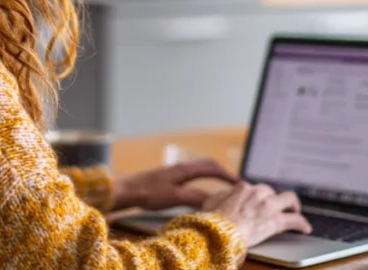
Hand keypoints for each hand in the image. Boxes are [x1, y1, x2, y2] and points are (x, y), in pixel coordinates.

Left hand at [112, 159, 237, 210]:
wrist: (126, 190)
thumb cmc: (148, 193)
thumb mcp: (174, 197)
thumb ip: (194, 198)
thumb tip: (213, 201)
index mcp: (185, 169)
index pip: (212, 168)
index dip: (228, 175)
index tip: (241, 184)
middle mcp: (182, 167)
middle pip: (208, 165)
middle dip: (224, 173)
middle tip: (237, 184)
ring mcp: (175, 172)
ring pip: (200, 170)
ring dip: (214, 176)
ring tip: (224, 186)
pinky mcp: (169, 178)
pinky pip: (193, 176)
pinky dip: (204, 180)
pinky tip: (202, 190)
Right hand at [202, 182, 311, 246]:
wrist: (219, 234)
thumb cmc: (212, 220)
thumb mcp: (211, 202)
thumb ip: (222, 195)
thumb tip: (227, 193)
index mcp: (244, 188)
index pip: (256, 188)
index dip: (259, 196)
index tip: (260, 201)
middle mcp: (258, 193)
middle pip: (273, 192)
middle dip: (275, 199)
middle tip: (277, 207)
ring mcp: (268, 207)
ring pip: (289, 199)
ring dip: (294, 205)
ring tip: (296, 212)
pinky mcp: (275, 221)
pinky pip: (295, 220)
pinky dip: (302, 224)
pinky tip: (305, 229)